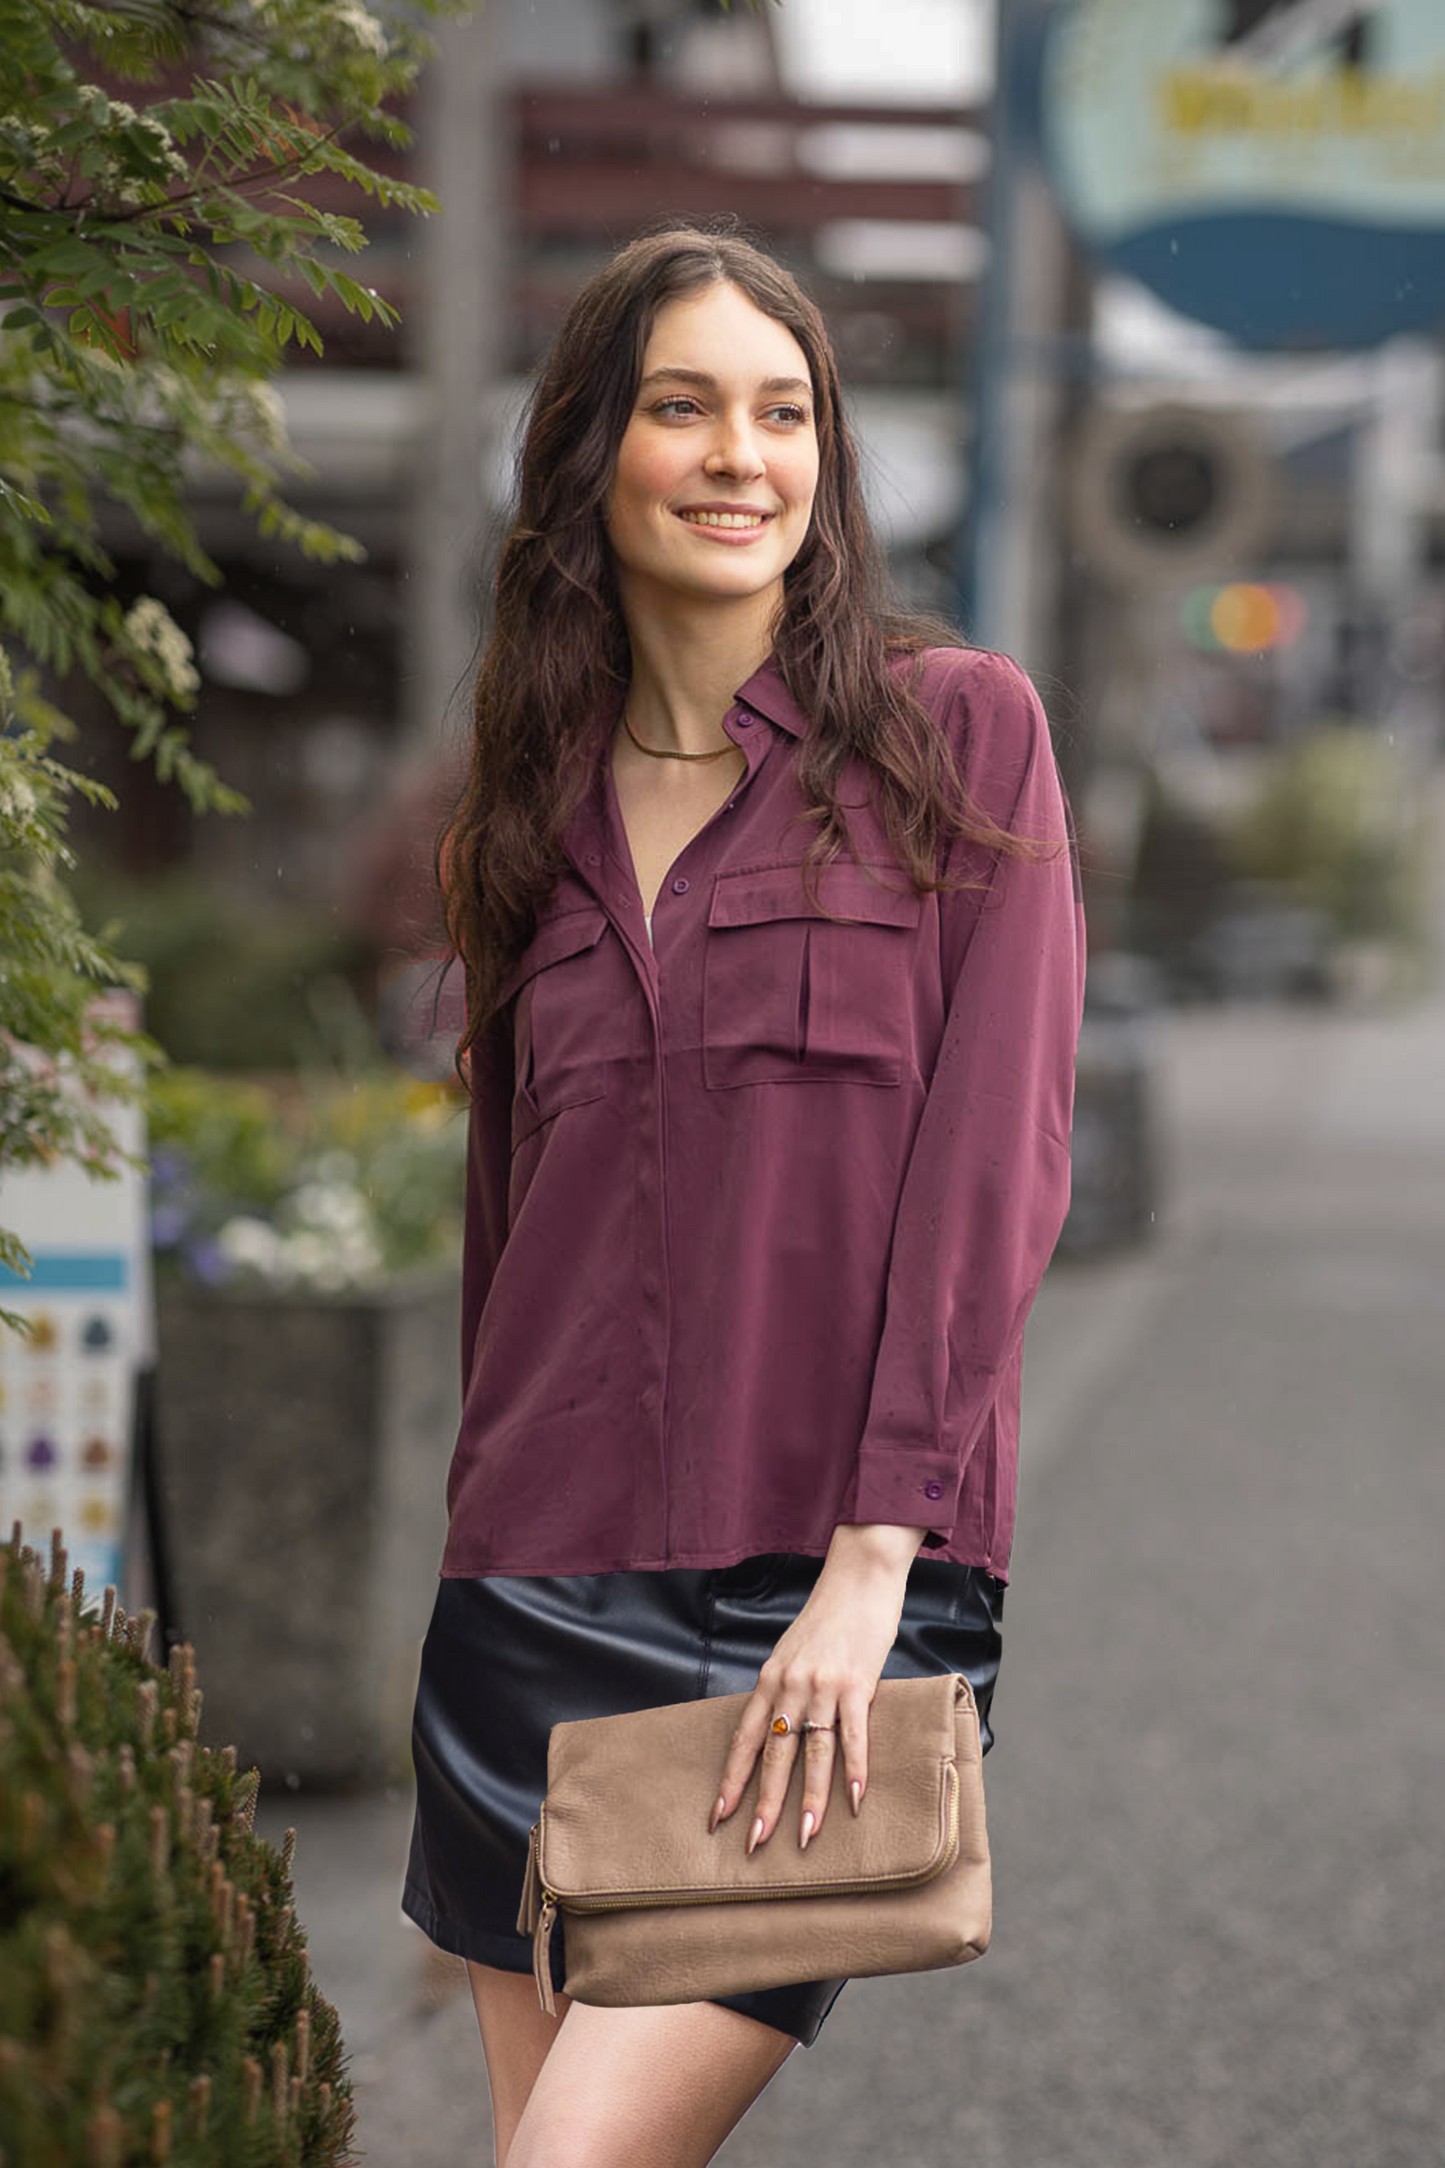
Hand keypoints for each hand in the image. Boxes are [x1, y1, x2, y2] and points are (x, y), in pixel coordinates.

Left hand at [709, 1524, 927, 1853]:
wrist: (858, 1577)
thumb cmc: (827, 1619)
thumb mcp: (792, 1653)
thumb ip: (784, 1691)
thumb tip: (777, 1732)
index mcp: (771, 1679)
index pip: (745, 1739)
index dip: (732, 1779)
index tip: (718, 1816)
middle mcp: (791, 1685)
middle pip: (774, 1754)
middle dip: (764, 1802)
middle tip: (755, 1844)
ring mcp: (824, 1685)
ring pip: (812, 1752)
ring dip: (808, 1798)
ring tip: (802, 1837)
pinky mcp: (858, 1683)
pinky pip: (853, 1734)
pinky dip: (854, 1769)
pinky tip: (854, 1801)